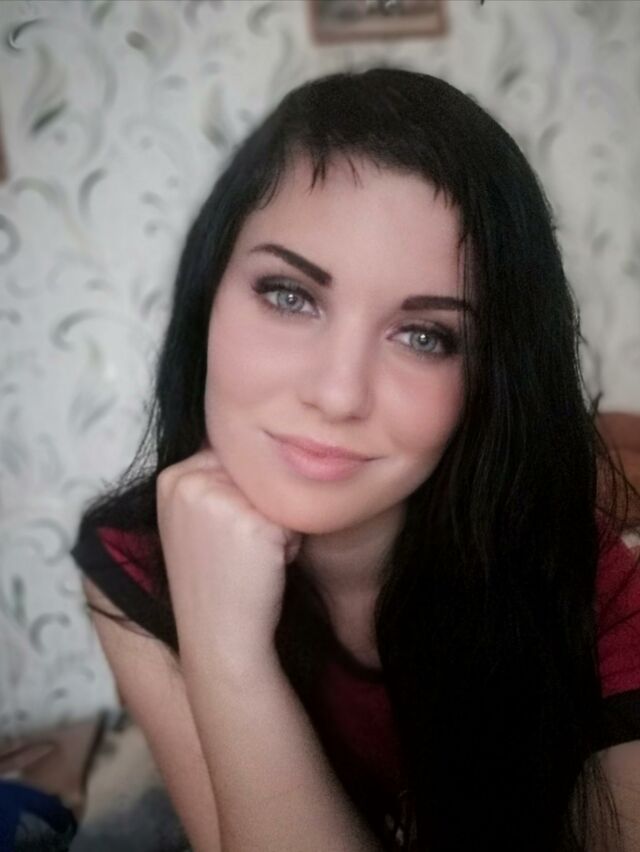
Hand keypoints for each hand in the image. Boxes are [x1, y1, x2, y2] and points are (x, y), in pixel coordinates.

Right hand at [156, 447, 300, 672]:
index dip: (240, 495)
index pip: (230, 458)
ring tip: (252, 556)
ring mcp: (219, 499)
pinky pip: (292, 516)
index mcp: (170, 477)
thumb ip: (210, 481)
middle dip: (258, 506)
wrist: (219, 635)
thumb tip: (253, 444)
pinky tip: (267, 566)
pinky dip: (290, 542)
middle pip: (253, 472)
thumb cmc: (214, 579)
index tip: (224, 534)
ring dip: (276, 521)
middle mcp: (189, 481)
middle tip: (239, 548)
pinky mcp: (252, 522)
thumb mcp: (193, 520)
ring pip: (275, 491)